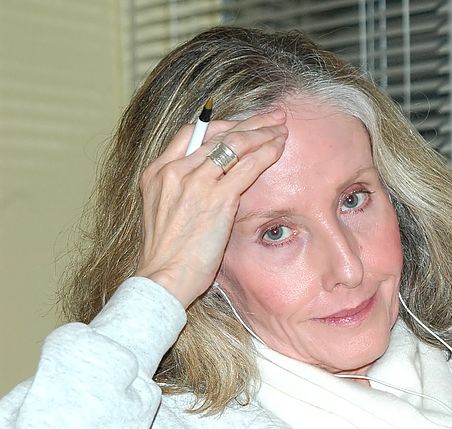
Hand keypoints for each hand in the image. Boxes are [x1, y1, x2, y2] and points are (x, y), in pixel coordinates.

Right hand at [135, 109, 287, 307]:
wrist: (163, 278)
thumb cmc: (168, 256)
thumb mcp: (166, 214)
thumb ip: (183, 192)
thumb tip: (212, 184)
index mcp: (157, 172)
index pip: (192, 133)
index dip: (221, 124)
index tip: (243, 124)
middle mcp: (174, 171)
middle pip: (217, 133)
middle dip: (249, 122)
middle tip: (272, 116)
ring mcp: (194, 182)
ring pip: (235, 145)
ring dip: (263, 134)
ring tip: (282, 129)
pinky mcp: (216, 198)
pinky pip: (246, 167)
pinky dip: (265, 154)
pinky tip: (279, 149)